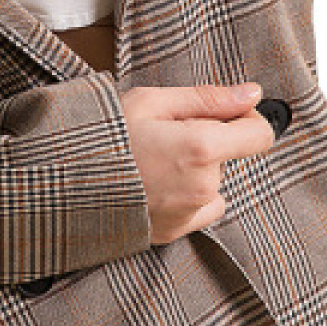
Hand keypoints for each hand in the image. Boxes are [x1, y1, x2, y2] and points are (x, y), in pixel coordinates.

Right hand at [119, 82, 275, 244]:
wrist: (66, 183)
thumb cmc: (107, 135)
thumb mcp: (154, 101)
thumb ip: (209, 98)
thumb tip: (253, 94)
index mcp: (202, 147)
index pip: (260, 134)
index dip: (247, 118)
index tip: (226, 111)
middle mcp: (204, 185)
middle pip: (229, 154)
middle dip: (207, 139)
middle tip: (164, 132)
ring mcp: (190, 213)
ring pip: (212, 179)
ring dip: (195, 167)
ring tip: (152, 158)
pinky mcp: (176, 232)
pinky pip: (199, 206)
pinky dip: (186, 193)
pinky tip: (155, 182)